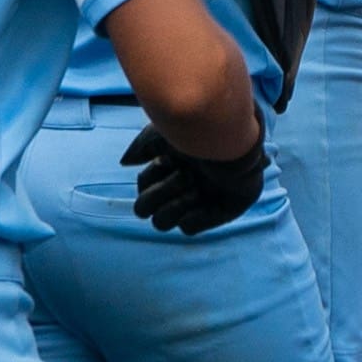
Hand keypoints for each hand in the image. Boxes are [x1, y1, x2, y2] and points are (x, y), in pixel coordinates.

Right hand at [120, 128, 268, 235]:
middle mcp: (185, 188)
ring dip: (175, 205)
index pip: (143, 188)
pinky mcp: (224, 212)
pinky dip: (193, 216)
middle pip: (143, 209)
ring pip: (162, 223)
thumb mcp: (164, 134)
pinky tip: (206, 198)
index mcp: (172, 170)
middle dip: (160, 193)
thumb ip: (143, 147)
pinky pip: (189, 229)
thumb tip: (127, 163)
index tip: (167, 160)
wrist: (234, 137)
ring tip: (197, 187)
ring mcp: (203, 202)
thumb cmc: (199, 132)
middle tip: (186, 176)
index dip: (150, 178)